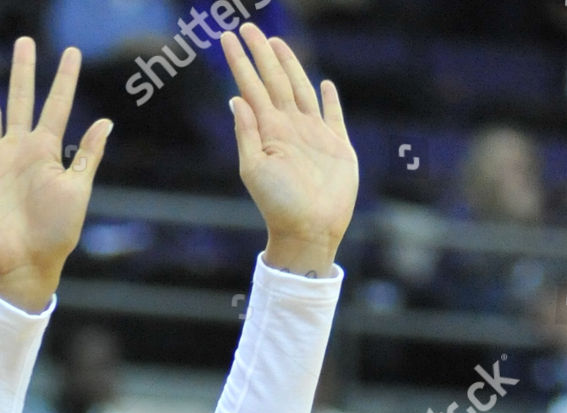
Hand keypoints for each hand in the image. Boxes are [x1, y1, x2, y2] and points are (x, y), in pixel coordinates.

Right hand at [0, 37, 112, 311]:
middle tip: (25, 42)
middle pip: (20, 100)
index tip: (73, 52)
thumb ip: (88, 157)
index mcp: (45, 152)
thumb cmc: (56, 234)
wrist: (25, 265)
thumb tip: (106, 121)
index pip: (56, 106)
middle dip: (22, 72)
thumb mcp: (77, 192)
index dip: (65, 79)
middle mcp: (18, 151)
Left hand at [222, 24, 357, 273]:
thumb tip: (236, 99)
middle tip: (249, 27)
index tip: (228, 37)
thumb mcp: (255, 169)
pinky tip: (325, 85)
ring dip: (290, 66)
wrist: (309, 230)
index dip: (241, 62)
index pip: (252, 87)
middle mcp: (290, 127)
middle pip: (275, 81)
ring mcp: (314, 135)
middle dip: (263, 54)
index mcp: (269, 131)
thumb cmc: (279, 205)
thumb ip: (247, 133)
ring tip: (278, 45)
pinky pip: (333, 115)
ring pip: (300, 90)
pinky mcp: (338, 146)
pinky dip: (329, 99)